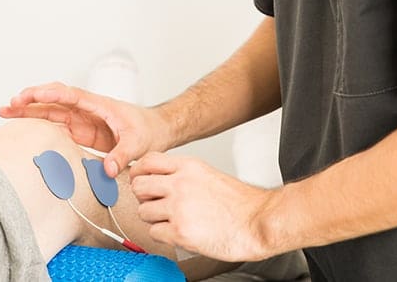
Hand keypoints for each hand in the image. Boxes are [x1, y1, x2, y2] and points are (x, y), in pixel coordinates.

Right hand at [0, 81, 170, 176]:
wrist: (157, 130)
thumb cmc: (149, 130)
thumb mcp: (139, 143)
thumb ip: (122, 155)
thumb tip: (107, 170)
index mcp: (99, 105)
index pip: (71, 95)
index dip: (51, 94)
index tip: (33, 95)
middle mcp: (86, 110)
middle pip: (54, 99)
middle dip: (32, 99)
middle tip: (10, 104)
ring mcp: (81, 120)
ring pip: (50, 110)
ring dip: (29, 110)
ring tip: (6, 111)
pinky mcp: (80, 131)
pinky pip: (55, 124)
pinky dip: (38, 123)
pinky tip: (22, 124)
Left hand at [129, 153, 279, 261]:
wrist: (258, 221)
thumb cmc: (240, 203)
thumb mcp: (208, 175)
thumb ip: (183, 175)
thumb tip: (160, 181)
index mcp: (188, 167)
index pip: (147, 161)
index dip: (138, 172)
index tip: (140, 180)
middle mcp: (180, 184)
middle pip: (138, 186)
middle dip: (143, 197)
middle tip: (154, 204)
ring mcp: (178, 208)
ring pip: (143, 211)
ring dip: (154, 218)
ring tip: (172, 221)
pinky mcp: (180, 231)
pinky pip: (154, 232)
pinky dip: (163, 235)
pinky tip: (178, 232)